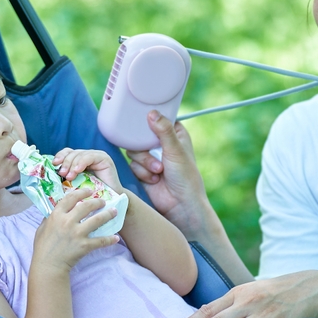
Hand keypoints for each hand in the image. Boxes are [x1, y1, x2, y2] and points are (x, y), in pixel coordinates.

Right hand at [32, 187, 119, 271]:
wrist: (48, 265)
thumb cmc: (42, 247)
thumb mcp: (41, 228)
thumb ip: (49, 218)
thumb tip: (55, 211)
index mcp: (56, 215)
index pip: (71, 198)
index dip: (82, 192)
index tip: (89, 191)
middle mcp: (67, 222)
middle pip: (87, 206)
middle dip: (97, 201)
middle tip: (103, 201)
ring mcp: (77, 233)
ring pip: (97, 220)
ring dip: (108, 214)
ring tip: (114, 212)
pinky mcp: (84, 245)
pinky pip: (100, 240)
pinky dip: (109, 239)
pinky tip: (116, 238)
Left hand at [53, 148, 121, 191]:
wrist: (109, 201)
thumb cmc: (91, 196)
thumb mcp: (75, 184)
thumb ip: (67, 177)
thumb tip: (51, 176)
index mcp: (80, 160)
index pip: (67, 152)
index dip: (60, 156)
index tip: (54, 164)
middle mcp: (88, 155)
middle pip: (72, 153)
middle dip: (65, 163)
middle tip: (61, 174)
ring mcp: (96, 155)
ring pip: (80, 154)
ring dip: (72, 165)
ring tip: (69, 176)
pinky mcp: (104, 158)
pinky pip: (90, 157)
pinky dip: (82, 162)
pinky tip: (78, 170)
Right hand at [126, 111, 208, 230]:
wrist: (179, 205)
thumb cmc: (185, 177)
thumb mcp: (175, 150)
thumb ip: (163, 131)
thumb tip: (151, 113)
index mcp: (174, 134)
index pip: (158, 118)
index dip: (151, 120)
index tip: (145, 123)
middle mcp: (161, 144)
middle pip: (141, 134)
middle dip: (146, 147)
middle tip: (153, 152)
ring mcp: (150, 157)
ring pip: (134, 150)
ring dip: (145, 161)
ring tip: (159, 171)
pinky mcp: (141, 170)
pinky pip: (132, 164)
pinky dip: (142, 172)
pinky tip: (154, 179)